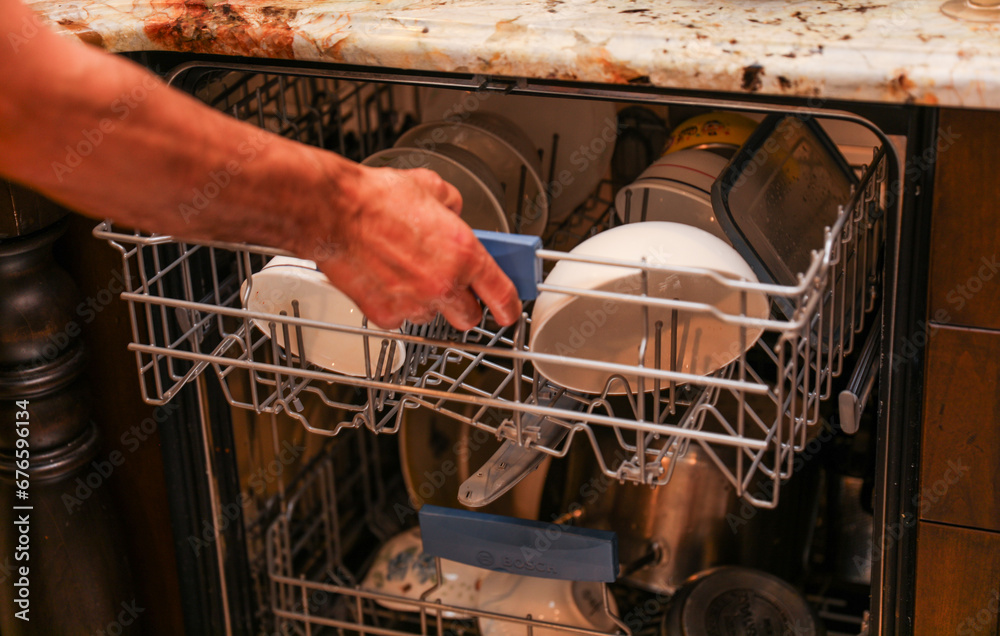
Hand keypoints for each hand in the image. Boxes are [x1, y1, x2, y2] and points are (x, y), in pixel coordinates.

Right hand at [306, 165, 521, 330]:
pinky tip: (387, 281)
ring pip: (432, 318)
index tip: (510, 312)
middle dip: (465, 306)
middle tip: (455, 289)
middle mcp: (444, 283)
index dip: (510, 306)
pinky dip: (397, 305)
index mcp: (464, 252)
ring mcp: (414, 302)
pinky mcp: (385, 314)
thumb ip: (452, 205)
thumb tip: (453, 212)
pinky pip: (401, 318)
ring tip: (410, 276)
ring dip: (429, 303)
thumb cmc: (376, 199)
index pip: (502, 293)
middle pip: (469, 317)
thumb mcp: (430, 187)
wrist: (334, 212)